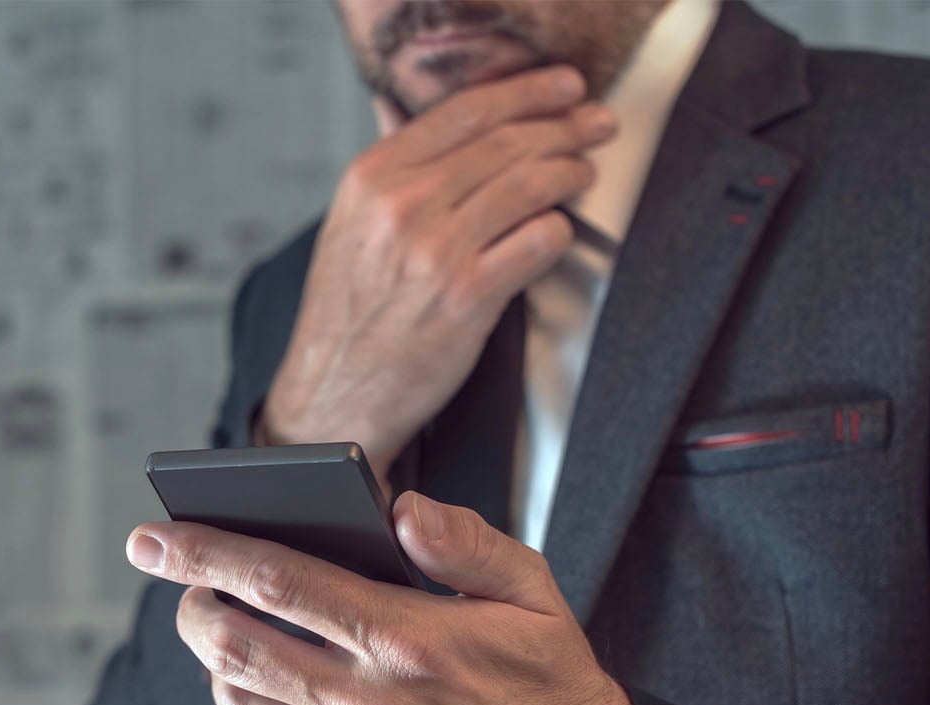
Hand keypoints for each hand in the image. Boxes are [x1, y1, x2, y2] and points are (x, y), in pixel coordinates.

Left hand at [127, 491, 632, 704]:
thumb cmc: (553, 679)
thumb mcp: (532, 590)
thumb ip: (462, 541)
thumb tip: (398, 508)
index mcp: (410, 640)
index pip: (278, 582)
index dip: (204, 553)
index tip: (152, 536)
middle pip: (234, 647)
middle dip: (188, 603)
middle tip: (178, 579)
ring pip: (241, 703)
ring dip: (217, 659)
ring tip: (224, 625)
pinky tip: (295, 680)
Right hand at [259, 66, 617, 482]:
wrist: (333, 394)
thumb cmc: (345, 315)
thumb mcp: (348, 224)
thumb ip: (385, 164)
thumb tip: (396, 108)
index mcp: (372, 178)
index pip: (465, 110)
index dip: (527, 91)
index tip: (563, 86)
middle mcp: (402, 206)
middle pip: (506, 142)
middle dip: (565, 126)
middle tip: (595, 123)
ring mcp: (435, 251)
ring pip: (530, 185)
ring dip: (570, 172)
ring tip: (584, 171)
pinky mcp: (466, 297)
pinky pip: (537, 243)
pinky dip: (558, 231)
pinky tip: (558, 230)